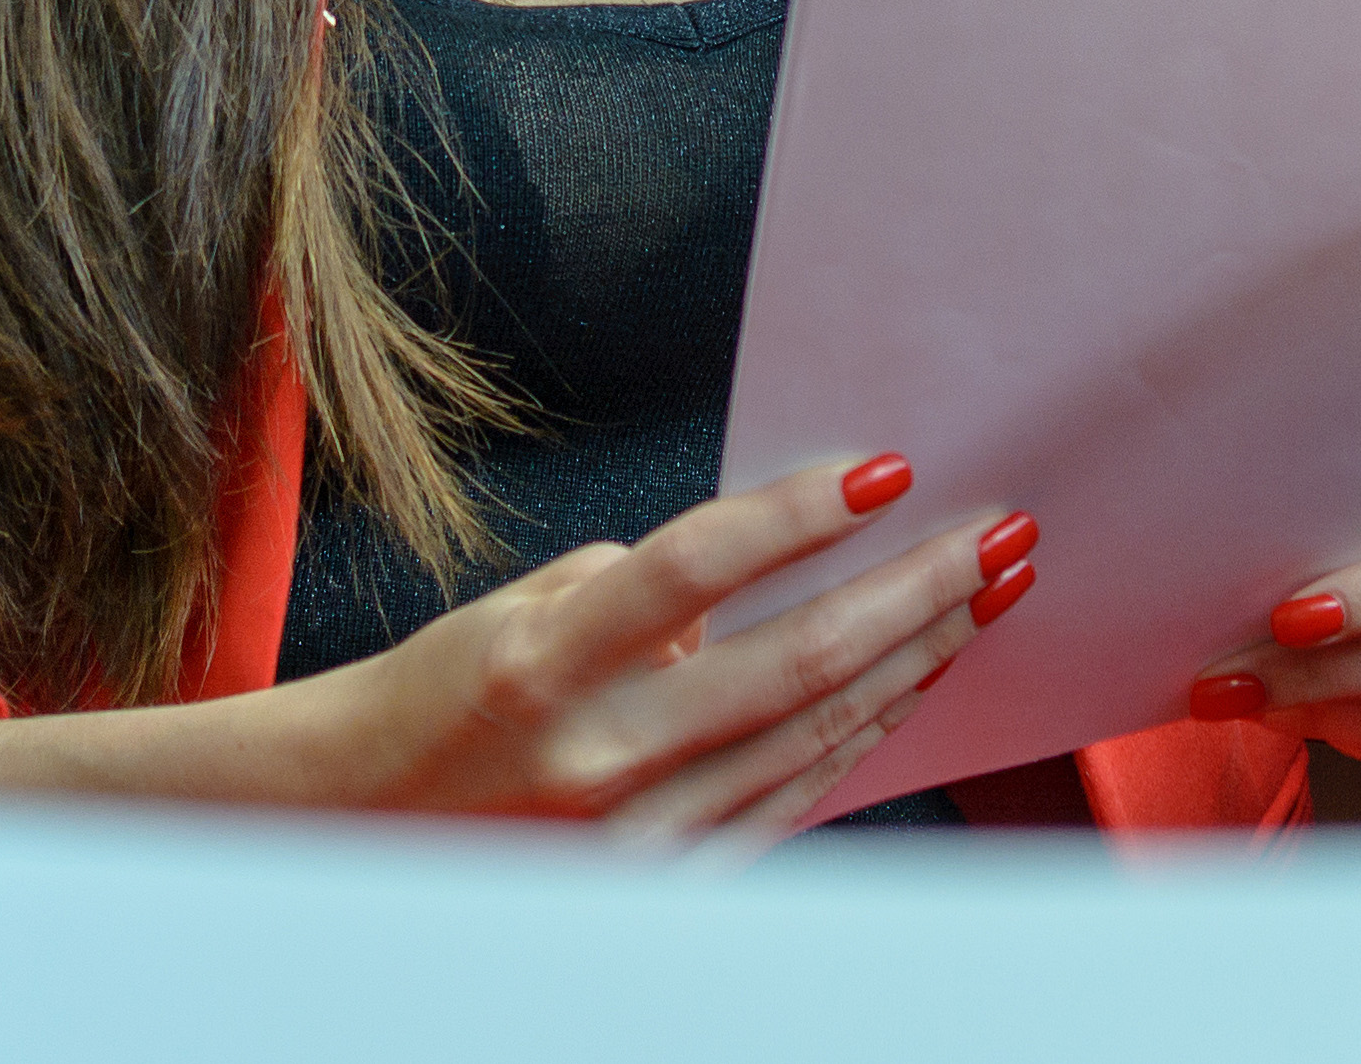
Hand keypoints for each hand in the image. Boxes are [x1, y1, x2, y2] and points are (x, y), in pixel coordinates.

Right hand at [0, 452, 1038, 842]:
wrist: (360, 839)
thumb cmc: (444, 698)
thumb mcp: (522, 610)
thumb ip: (640, 592)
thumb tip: (759, 566)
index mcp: (547, 660)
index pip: (697, 570)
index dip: (797, 516)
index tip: (888, 469)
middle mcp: (599, 756)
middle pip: (795, 664)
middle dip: (914, 594)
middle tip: (1000, 535)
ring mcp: (639, 841)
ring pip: (814, 737)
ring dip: (914, 661)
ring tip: (986, 595)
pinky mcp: (667, 891)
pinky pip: (792, 803)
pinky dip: (860, 736)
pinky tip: (913, 684)